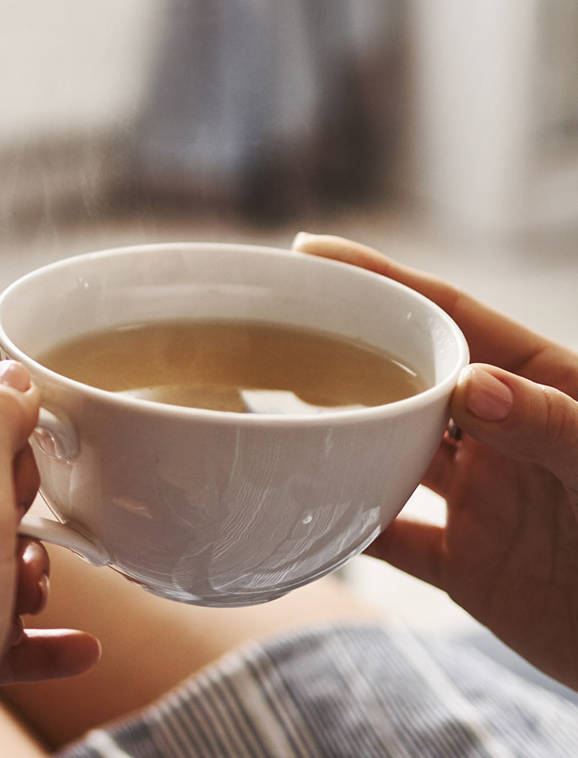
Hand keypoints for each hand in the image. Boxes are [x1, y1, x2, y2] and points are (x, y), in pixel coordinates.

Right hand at [295, 233, 577, 687]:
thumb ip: (548, 423)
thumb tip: (468, 384)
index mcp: (543, 387)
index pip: (454, 317)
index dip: (384, 281)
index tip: (315, 254)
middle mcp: (504, 435)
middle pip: (409, 379)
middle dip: (344, 352)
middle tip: (273, 332)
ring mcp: (482, 499)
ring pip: (388, 451)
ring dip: (336, 434)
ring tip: (271, 410)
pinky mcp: (467, 565)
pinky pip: (388, 538)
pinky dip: (343, 525)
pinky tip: (294, 512)